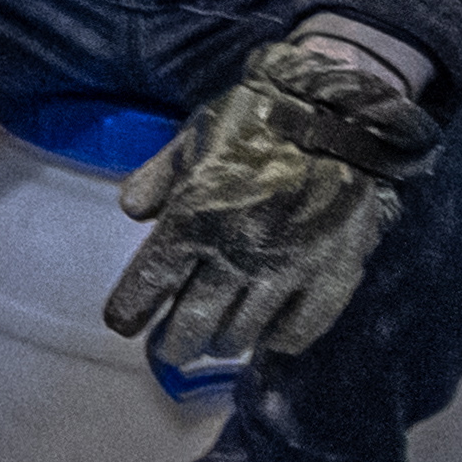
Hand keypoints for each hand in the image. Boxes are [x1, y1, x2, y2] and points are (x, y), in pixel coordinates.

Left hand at [106, 18, 444, 376]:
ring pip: (241, 335)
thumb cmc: (257, 120)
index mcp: (192, 219)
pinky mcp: (330, 277)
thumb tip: (132, 211)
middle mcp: (235, 254)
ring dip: (222, 344)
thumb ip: (155, 178)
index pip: (149, 284)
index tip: (123, 323)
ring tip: (216, 341)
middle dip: (173, 343)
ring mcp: (286, 271)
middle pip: (191, 325)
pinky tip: (269, 334)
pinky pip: (298, 331)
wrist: (338, 113)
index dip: (130, 312)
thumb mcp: (191, 139)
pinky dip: (277, 339)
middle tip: (169, 348)